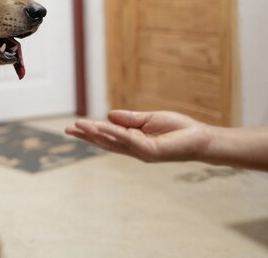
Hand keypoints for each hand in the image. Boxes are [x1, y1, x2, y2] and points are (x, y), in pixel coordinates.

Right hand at [64, 110, 212, 162]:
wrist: (201, 138)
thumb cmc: (178, 129)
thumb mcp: (150, 119)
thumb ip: (129, 119)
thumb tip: (108, 115)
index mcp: (133, 141)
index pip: (108, 137)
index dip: (91, 132)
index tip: (74, 127)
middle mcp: (134, 149)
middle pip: (105, 142)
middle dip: (86, 136)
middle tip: (67, 129)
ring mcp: (141, 152)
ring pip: (113, 142)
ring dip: (95, 134)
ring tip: (79, 126)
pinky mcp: (151, 151)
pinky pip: (128, 140)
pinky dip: (114, 133)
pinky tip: (102, 126)